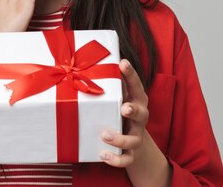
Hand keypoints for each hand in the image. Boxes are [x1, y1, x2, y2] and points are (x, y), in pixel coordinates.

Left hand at [99, 59, 171, 186]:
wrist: (133, 140)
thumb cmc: (118, 109)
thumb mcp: (117, 95)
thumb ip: (107, 83)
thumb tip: (81, 64)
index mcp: (136, 99)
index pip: (135, 85)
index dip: (131, 74)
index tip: (123, 63)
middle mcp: (139, 117)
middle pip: (141, 113)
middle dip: (133, 110)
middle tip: (124, 108)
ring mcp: (136, 135)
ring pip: (134, 139)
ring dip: (120, 138)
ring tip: (105, 134)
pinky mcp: (131, 152)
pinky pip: (127, 159)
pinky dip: (115, 160)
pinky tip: (103, 155)